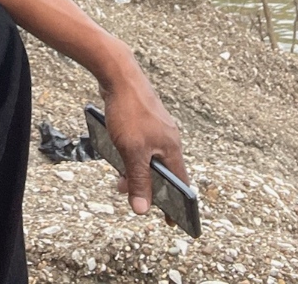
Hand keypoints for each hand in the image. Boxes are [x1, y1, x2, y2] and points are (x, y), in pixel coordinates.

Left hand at [99, 53, 187, 216]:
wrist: (118, 73)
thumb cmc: (128, 110)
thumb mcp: (132, 151)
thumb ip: (138, 181)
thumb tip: (143, 210)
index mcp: (172, 147)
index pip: (180, 182)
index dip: (176, 204)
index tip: (172, 223)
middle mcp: (168, 137)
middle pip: (162, 171)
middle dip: (146, 187)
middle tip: (129, 195)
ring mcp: (156, 126)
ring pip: (149, 157)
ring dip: (135, 170)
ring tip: (118, 178)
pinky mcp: (143, 118)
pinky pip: (140, 144)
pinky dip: (131, 154)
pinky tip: (117, 154)